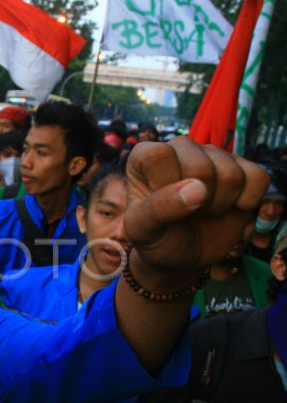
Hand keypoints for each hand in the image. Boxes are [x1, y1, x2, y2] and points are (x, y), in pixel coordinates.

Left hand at [125, 137, 267, 287]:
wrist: (182, 255)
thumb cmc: (157, 238)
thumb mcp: (143, 230)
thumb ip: (158, 209)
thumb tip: (198, 189)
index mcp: (145, 155)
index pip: (159, 155)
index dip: (165, 186)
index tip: (161, 206)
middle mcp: (181, 147)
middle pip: (201, 167)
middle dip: (196, 202)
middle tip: (186, 213)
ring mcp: (214, 154)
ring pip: (231, 174)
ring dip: (220, 204)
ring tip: (203, 211)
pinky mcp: (243, 167)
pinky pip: (258, 178)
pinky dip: (247, 202)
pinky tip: (229, 207)